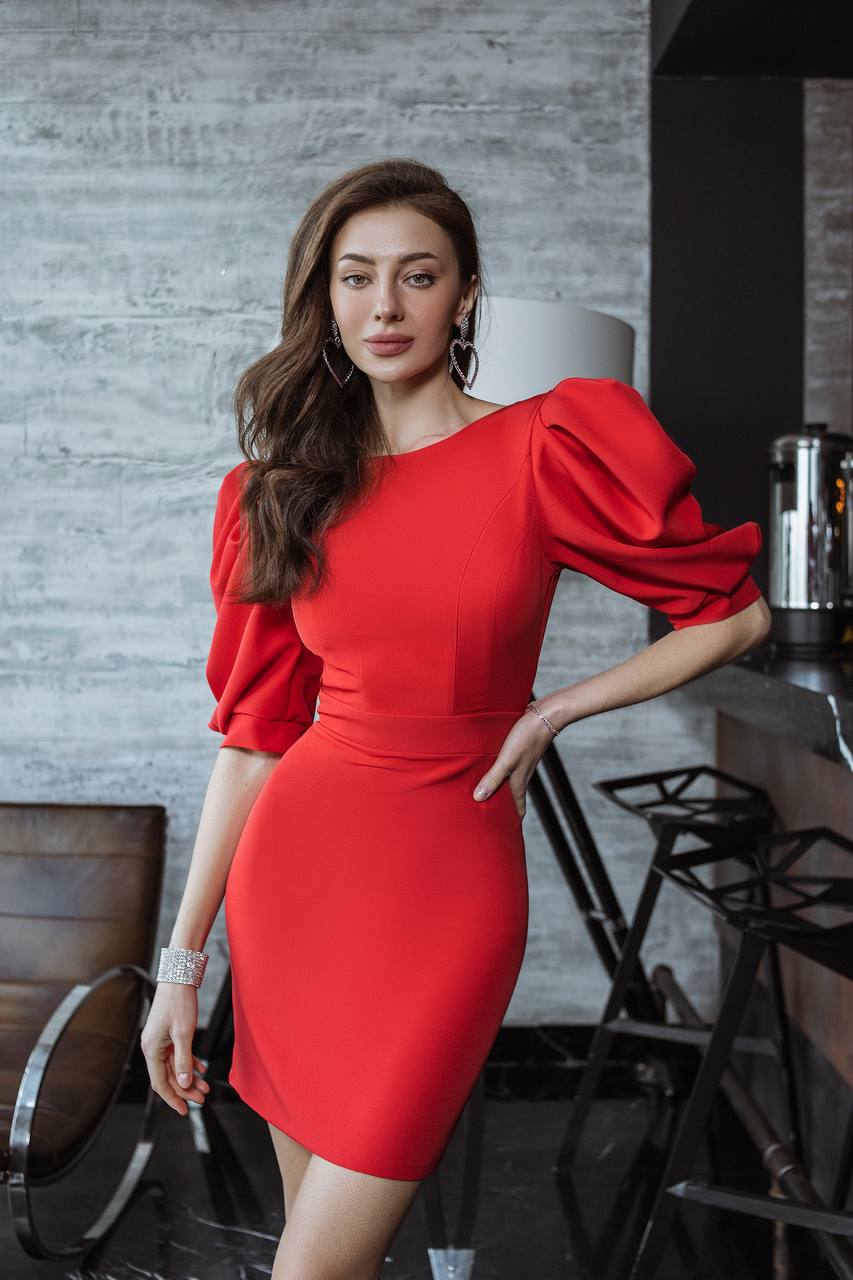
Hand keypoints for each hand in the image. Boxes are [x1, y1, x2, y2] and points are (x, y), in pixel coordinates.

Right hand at [140, 982, 210, 1115]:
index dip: (173, 1098)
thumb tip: (184, 1084)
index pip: (160, 1083)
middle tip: (202, 1098)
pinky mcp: (169, 1033)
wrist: (179, 976)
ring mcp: (161, 1040)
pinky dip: (190, 1061)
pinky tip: (202, 1068)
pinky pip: (178, 1054)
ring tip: (205, 1086)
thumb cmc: (179, 1002)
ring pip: (176, 1066)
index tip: (184, 1111)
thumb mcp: (184, 1034)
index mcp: (152, 1049)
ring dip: (190, 1077)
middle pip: (169, 1076)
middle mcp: (153, 1047)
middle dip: (186, 1089)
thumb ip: (184, 1060)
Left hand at [472, 703, 559, 818]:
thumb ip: (492, 778)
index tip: (504, 836)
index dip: (512, 824)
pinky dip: (497, 774)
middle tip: (488, 820)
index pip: (517, 810)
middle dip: (502, 810)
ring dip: (499, 790)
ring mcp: (520, 764)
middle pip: (511, 798)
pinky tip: (488, 768)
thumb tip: (478, 798)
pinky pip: (506, 768)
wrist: (546, 715)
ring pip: (508, 783)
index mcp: (519, 782)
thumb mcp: (506, 759)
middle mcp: (520, 776)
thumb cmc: (526, 737)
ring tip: (483, 796)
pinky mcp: (518, 751)